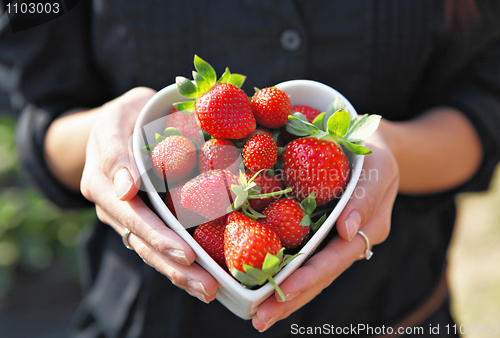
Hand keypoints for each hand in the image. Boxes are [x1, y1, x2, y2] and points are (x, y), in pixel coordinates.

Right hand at [80, 87, 217, 302]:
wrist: (119, 126)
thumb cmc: (127, 116)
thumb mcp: (120, 116)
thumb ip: (118, 150)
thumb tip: (126, 190)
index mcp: (103, 178)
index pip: (131, 212)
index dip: (157, 234)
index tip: (184, 253)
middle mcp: (111, 203)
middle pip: (141, 240)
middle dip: (174, 264)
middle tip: (206, 285)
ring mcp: (124, 216)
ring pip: (149, 250)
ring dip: (179, 273)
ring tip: (208, 291)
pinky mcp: (140, 220)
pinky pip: (156, 244)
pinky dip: (177, 263)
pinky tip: (202, 279)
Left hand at [252, 129, 398, 331]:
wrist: (370, 145)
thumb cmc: (374, 152)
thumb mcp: (378, 166)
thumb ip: (366, 197)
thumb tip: (347, 231)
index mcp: (368, 229)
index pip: (334, 260)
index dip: (308, 278)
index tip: (281, 294)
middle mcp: (350, 241)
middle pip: (320, 276)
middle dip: (290, 299)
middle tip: (259, 319)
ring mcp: (334, 239)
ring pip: (311, 273)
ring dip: (285, 295)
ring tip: (257, 314)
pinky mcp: (321, 232)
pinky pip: (303, 255)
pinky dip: (285, 272)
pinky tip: (264, 283)